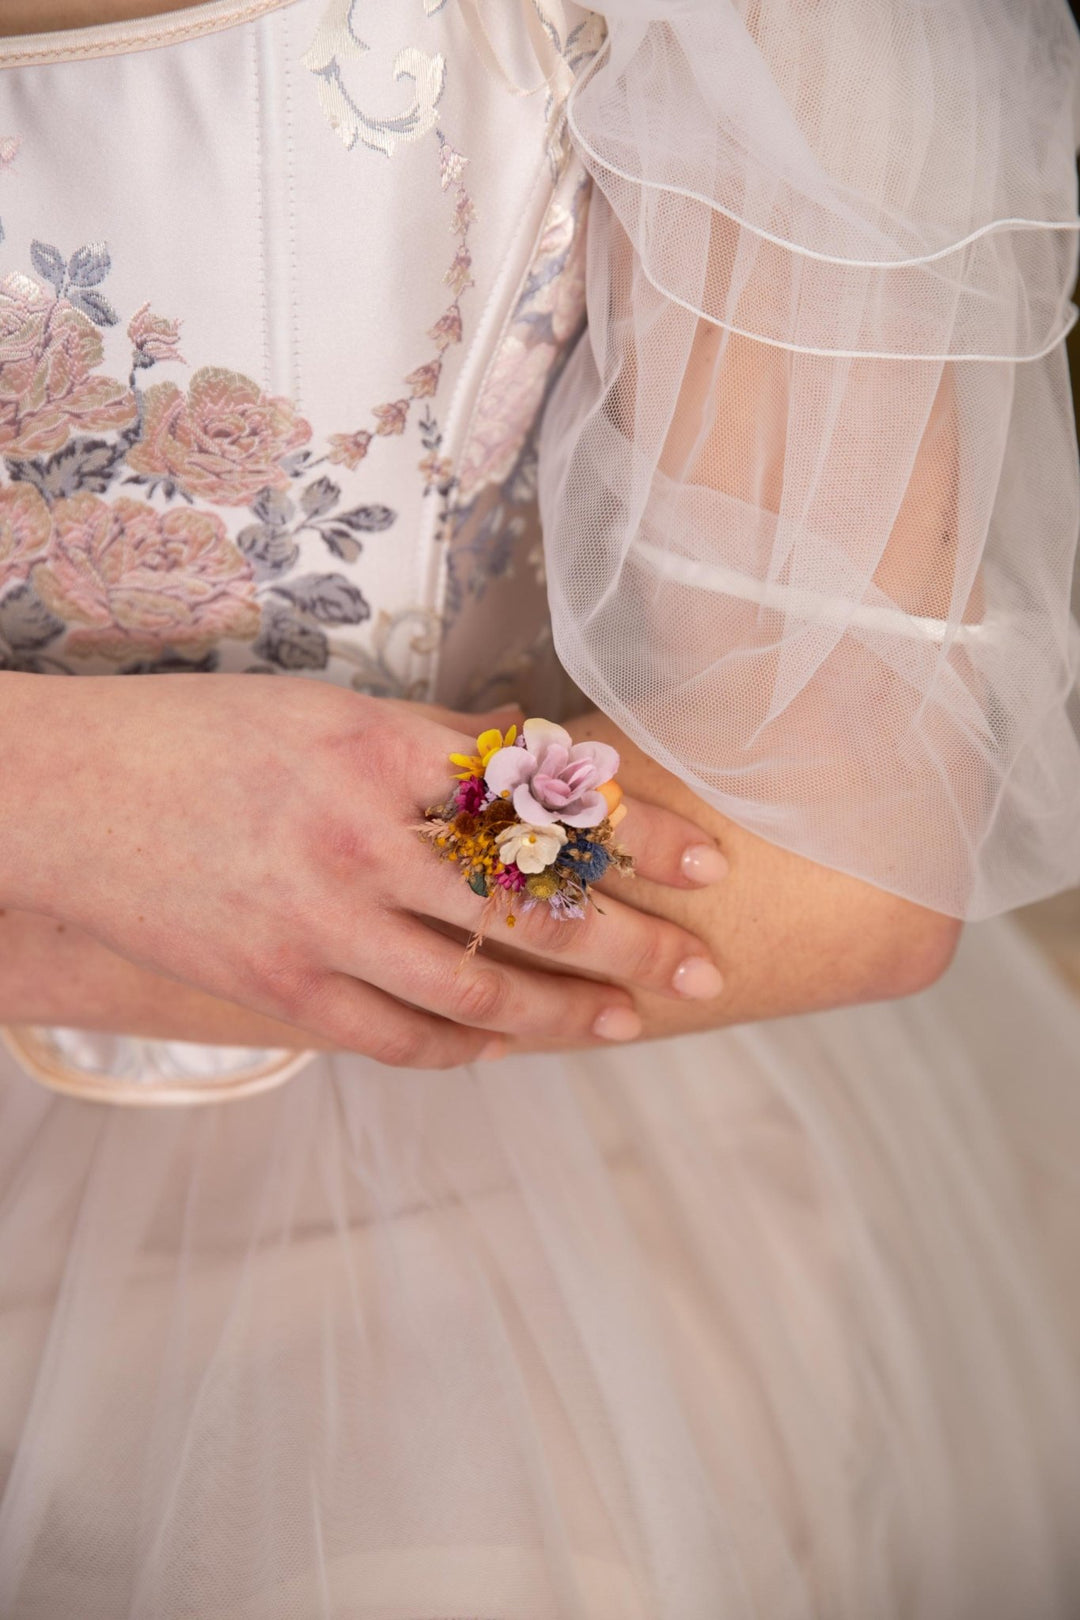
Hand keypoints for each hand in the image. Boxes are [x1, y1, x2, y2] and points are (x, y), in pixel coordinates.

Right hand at [5, 675, 727, 1067]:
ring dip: (567, 1009)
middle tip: (704, 968)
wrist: (66, 799)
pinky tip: (506, 1041)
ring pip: (479, 982)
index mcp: (383, 747)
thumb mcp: (323, 711)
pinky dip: (463, 1043)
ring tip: (628, 1022)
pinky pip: (398, 1035)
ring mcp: (323, 922)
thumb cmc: (199, 740)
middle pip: (534, 903)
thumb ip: (431, 743)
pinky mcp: (282, 987)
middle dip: (635, 942)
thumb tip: (532, 757)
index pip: (548, 799)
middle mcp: (364, 837)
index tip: (705, 863)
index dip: (639, 836)